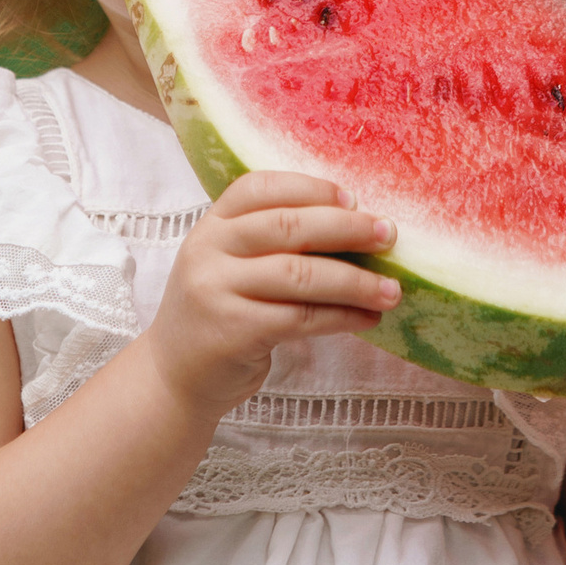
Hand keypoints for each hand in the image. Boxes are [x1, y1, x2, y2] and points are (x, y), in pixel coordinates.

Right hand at [137, 171, 400, 415]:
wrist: (174, 377)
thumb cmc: (219, 313)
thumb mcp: (229, 265)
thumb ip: (271, 243)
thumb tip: (356, 226)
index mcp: (212, 225)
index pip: (260, 187)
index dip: (310, 188)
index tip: (354, 199)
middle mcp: (208, 250)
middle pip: (287, 227)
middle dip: (346, 228)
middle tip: (389, 235)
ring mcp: (217, 290)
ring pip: (300, 275)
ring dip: (355, 281)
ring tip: (391, 290)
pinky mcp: (234, 332)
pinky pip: (301, 317)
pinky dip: (342, 317)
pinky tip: (367, 319)